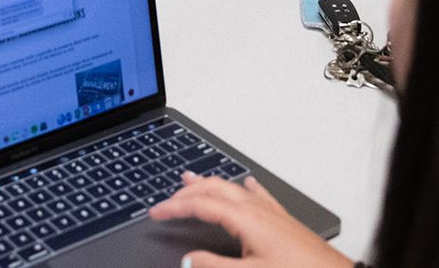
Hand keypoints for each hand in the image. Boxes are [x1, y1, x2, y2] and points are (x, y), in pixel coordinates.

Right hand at [149, 174, 349, 267]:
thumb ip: (215, 266)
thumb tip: (188, 260)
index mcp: (246, 219)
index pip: (201, 206)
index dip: (175, 207)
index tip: (156, 212)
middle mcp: (258, 209)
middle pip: (214, 189)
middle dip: (187, 192)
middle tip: (166, 200)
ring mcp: (271, 211)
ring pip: (232, 188)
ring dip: (209, 184)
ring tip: (192, 179)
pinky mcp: (283, 219)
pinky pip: (258, 194)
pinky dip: (243, 187)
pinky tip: (246, 184)